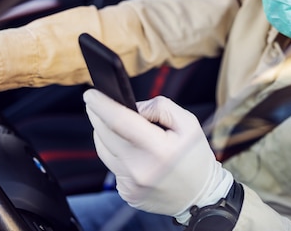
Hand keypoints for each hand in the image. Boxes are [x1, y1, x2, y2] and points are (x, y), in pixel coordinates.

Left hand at [84, 90, 232, 222]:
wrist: (200, 196)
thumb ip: (160, 107)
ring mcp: (131, 184)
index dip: (101, 105)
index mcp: (158, 149)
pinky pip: (112, 166)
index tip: (90, 94)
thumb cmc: (194, 156)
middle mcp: (140, 169)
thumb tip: (133, 107)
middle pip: (105, 134)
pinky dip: (116, 154)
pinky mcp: (126, 193)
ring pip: (104, 150)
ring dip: (104, 133)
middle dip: (97, 115)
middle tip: (95, 102)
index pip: (119, 121)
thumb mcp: (188, 122)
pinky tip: (129, 150)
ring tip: (114, 124)